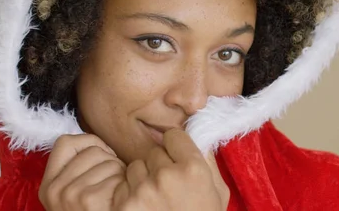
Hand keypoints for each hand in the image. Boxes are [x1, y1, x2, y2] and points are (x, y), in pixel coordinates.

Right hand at [39, 134, 125, 210]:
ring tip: (118, 194)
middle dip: (111, 162)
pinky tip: (122, 202)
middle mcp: (55, 190)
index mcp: (49, 186)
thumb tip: (102, 145)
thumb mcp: (75, 195)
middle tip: (114, 183)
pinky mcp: (89, 200)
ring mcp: (71, 195)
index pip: (65, 142)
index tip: (103, 157)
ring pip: (110, 161)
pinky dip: (127, 187)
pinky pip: (118, 176)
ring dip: (122, 175)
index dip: (90, 143)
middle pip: (93, 150)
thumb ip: (81, 171)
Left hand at [113, 128, 229, 210]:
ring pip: (134, 167)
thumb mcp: (217, 191)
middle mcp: (166, 175)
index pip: (173, 135)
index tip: (176, 157)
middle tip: (167, 185)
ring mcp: (142, 191)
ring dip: (141, 179)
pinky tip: (143, 208)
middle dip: (158, 165)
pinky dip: (128, 196)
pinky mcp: (124, 206)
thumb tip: (197, 134)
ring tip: (154, 198)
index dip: (175, 147)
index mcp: (193, 168)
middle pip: (153, 152)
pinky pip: (121, 187)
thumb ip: (207, 162)